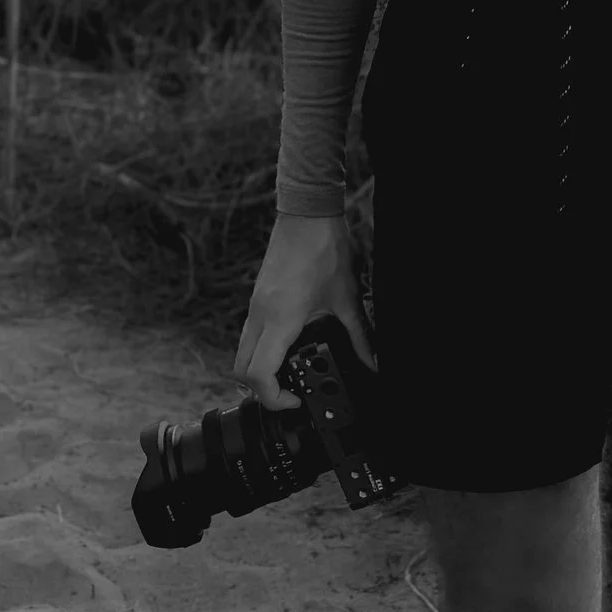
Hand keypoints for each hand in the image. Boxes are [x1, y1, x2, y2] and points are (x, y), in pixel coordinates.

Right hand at [234, 213, 374, 408]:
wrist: (307, 212)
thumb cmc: (324, 247)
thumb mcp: (347, 297)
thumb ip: (360, 335)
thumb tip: (371, 362)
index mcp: (280, 318)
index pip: (258, 374)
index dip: (273, 398)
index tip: (296, 400)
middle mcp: (260, 314)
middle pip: (239, 369)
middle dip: (260, 390)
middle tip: (290, 394)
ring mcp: (255, 305)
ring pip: (241, 351)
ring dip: (259, 369)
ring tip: (291, 372)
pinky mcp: (258, 297)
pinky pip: (249, 333)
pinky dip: (261, 349)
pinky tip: (288, 346)